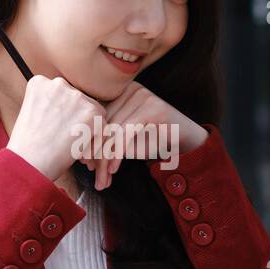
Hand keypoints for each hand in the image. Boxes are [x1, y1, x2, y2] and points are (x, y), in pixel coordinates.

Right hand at [6, 75, 106, 183]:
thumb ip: (49, 105)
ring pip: (93, 112)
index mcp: (41, 83)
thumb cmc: (28, 147)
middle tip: (66, 139)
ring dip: (88, 129)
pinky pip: (103, 125)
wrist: (29, 163)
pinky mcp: (92, 112)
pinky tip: (81, 151)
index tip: (56, 129)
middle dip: (77, 120)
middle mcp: (59, 84)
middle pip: (79, 101)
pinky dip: (96, 140)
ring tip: (72, 146)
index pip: (62, 95)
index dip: (64, 114)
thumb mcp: (31, 114)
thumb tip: (71, 109)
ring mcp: (76, 96)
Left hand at [91, 82, 207, 189]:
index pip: (96, 118)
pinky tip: (114, 170)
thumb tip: (81, 155)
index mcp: (119, 92)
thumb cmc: (154, 141)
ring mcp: (142, 97)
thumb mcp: (126, 141)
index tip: (83, 163)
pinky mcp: (153, 108)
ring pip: (112, 131)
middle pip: (103, 124)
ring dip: (105, 159)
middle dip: (95, 153)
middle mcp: (129, 90)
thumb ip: (106, 142)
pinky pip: (126, 134)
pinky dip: (117, 154)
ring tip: (102, 179)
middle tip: (91, 174)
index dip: (87, 141)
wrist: (188, 141)